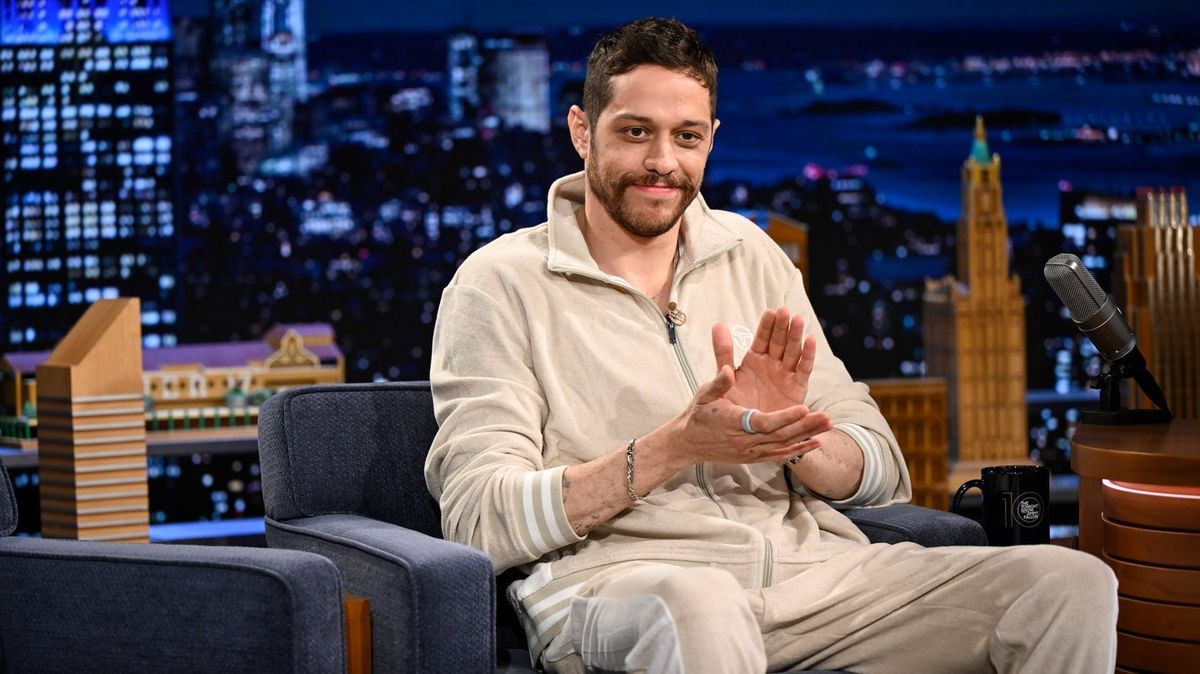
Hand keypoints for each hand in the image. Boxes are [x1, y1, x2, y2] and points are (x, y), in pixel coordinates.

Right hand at [657, 363, 830, 468]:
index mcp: (734, 422)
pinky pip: (779, 455)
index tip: (804, 408)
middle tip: (827, 416)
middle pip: (780, 436)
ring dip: (807, 436)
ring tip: (828, 425)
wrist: (687, 443)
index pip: (764, 422)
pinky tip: (815, 443)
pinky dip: (798, 450)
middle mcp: (745, 441)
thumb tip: (728, 369)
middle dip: (805, 426)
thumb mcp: (704, 394)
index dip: (785, 417)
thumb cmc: (697, 414)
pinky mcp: (753, 458)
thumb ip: (718, 382)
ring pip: (783, 446)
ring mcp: (750, 452)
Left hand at [713, 307, 817, 413]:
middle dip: (783, 326)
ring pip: (792, 351)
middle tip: (786, 311)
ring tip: (798, 320)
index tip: (771, 312)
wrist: (746, 433)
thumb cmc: (735, 406)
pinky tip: (810, 341)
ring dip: (796, 336)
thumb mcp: (726, 377)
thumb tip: (717, 325)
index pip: (762, 338)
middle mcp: (771, 364)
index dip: (767, 326)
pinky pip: (803, 369)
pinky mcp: (797, 387)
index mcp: (754, 360)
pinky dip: (808, 355)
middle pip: (779, 341)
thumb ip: (723, 352)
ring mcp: (785, 374)